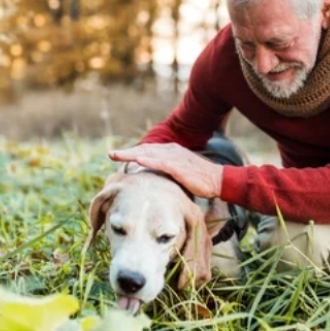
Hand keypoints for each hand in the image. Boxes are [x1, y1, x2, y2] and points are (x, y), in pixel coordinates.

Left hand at [108, 143, 222, 198]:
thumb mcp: (182, 173)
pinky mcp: (179, 166)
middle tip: (111, 154)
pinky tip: (136, 161)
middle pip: (144, 150)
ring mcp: (175, 158)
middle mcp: (171, 151)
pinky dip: (148, 161)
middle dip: (127, 152)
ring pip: (148, 154)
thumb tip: (158, 180)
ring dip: (131, 154)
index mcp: (171, 151)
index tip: (120, 156)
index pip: (148, 150)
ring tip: (117, 155)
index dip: (133, 153)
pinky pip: (160, 162)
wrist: (218, 180)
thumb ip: (169, 172)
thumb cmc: (201, 179)